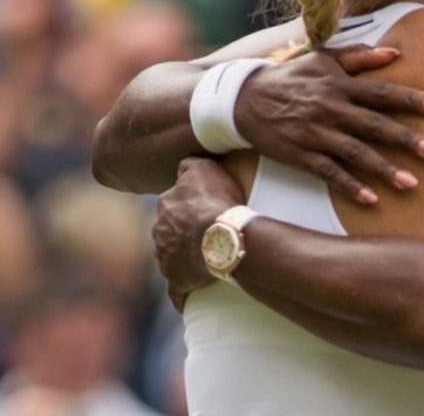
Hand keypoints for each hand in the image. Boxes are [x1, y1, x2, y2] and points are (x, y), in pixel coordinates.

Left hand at [153, 157, 245, 310]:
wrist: (223, 237)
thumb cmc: (216, 201)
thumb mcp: (204, 168)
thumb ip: (188, 165)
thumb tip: (183, 166)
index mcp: (165, 208)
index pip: (173, 205)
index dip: (189, 206)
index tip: (205, 209)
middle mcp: (160, 235)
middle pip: (170, 233)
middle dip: (183, 234)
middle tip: (207, 234)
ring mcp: (167, 261)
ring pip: (172, 259)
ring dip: (185, 259)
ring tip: (207, 259)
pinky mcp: (178, 283)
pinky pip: (178, 291)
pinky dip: (183, 293)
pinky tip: (191, 297)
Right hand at [234, 46, 423, 203]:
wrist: (244, 99)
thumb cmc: (292, 77)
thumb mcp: (323, 58)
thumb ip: (359, 56)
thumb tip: (395, 52)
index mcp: (340, 85)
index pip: (383, 92)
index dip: (412, 100)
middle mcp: (331, 109)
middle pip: (375, 125)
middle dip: (407, 139)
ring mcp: (315, 133)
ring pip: (355, 153)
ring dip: (383, 169)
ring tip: (411, 183)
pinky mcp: (300, 155)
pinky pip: (328, 173)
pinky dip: (349, 186)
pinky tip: (371, 199)